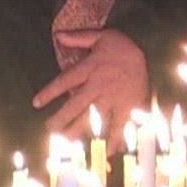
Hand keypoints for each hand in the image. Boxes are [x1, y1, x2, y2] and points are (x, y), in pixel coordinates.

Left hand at [33, 29, 148, 138]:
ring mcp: (114, 97)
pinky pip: (119, 124)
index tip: (36, 104)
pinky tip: (105, 151)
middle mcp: (99, 85)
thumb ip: (78, 37)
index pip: (64, 81)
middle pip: (76, 104)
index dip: (49, 93)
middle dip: (61, 118)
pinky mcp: (129, 106)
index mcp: (90, 68)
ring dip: (79, 130)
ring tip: (66, 142)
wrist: (150, 49)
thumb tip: (57, 35)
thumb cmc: (122, 45)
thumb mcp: (99, 36)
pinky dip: (113, 138)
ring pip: (94, 117)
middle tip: (49, 130)